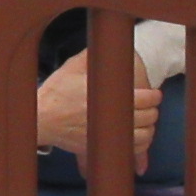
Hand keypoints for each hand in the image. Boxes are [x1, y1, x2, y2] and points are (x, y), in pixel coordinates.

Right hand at [36, 51, 159, 171]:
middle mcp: (113, 118)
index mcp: (111, 98)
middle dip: (152, 110)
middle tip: (149, 106)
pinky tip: (136, 137)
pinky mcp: (103, 147)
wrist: (41, 119)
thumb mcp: (72, 68)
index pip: (147, 99)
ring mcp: (109, 135)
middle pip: (149, 117)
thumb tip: (105, 46)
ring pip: (144, 135)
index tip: (154, 94)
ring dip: (148, 128)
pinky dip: (140, 144)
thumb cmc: (56, 93)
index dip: (154, 96)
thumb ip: (91, 57)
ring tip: (144, 121)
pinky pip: (131, 150)